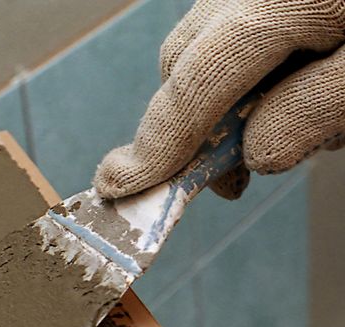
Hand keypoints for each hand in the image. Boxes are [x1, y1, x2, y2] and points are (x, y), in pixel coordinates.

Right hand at [94, 0, 344, 199]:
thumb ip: (314, 113)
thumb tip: (253, 154)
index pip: (198, 80)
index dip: (156, 143)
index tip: (119, 185)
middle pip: (187, 61)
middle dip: (193, 128)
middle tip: (231, 178)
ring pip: (212, 50)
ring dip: (230, 105)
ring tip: (293, 126)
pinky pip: (244, 35)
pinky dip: (256, 77)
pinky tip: (303, 86)